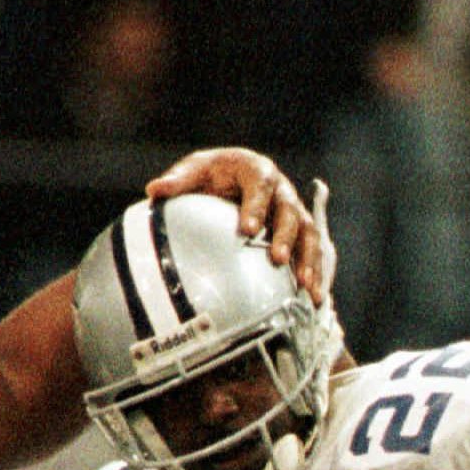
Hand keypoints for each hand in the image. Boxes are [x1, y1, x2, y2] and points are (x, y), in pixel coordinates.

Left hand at [146, 150, 328, 302]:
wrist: (233, 177)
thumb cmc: (213, 175)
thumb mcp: (195, 171)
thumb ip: (178, 181)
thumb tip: (154, 191)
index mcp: (256, 170)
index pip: (260, 186)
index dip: (257, 207)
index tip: (248, 230)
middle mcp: (281, 190)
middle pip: (290, 211)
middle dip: (285, 236)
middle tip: (276, 259)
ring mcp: (294, 212)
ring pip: (308, 234)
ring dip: (308, 260)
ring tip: (304, 286)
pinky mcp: (300, 233)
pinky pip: (313, 253)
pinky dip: (315, 274)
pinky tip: (313, 299)